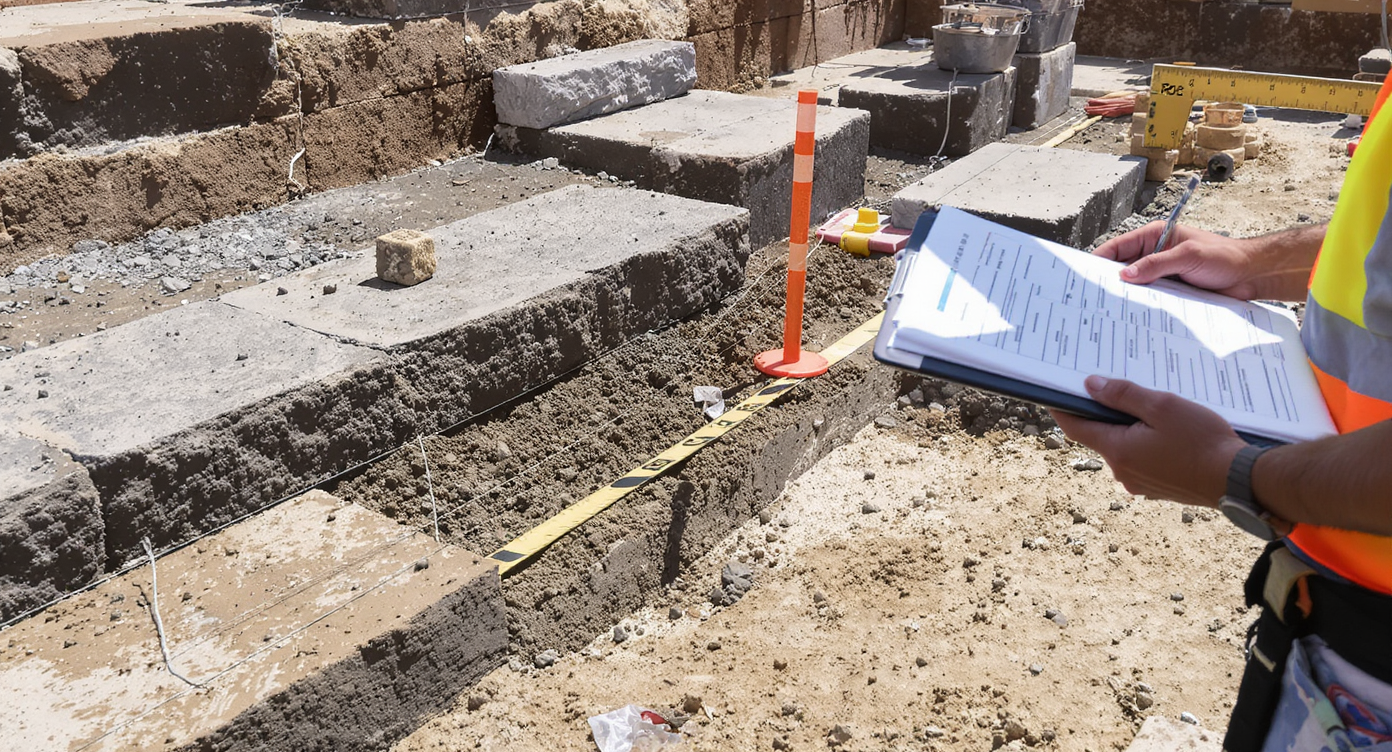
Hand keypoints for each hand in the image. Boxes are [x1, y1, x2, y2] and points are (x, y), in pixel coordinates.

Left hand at [1049, 376, 1248, 506]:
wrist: (1239, 480)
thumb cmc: (1203, 441)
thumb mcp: (1162, 407)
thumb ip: (1123, 395)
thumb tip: (1091, 386)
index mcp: (1117, 451)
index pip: (1075, 427)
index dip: (1063, 409)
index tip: (1055, 393)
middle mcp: (1122, 471)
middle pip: (1101, 436)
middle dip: (1107, 415)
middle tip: (1122, 391)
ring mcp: (1139, 483)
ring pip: (1123, 448)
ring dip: (1131, 430)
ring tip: (1155, 412)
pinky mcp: (1157, 488)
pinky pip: (1142, 460)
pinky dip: (1146, 444)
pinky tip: (1170, 434)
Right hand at [1094, 221, 1262, 298]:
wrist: (1252, 276)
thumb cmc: (1225, 257)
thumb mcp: (1188, 256)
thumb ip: (1156, 264)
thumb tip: (1125, 276)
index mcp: (1155, 236)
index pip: (1118, 247)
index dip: (1100, 259)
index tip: (1084, 274)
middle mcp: (1154, 255)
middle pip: (1122, 269)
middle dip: (1109, 281)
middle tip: (1093, 296)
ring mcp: (1161, 275)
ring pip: (1135, 287)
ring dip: (1127, 297)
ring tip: (1110, 310)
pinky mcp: (1170, 293)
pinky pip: (1149, 300)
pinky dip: (1142, 307)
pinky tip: (1133, 317)